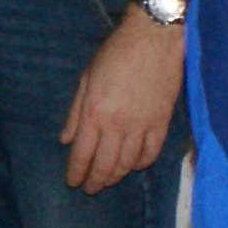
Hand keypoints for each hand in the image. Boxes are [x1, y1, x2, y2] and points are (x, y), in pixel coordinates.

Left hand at [63, 7, 185, 190]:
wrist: (154, 38)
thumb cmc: (115, 53)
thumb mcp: (87, 78)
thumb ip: (75, 113)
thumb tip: (65, 141)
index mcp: (94, 113)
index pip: (82, 154)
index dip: (76, 173)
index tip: (73, 183)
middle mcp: (117, 125)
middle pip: (105, 165)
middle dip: (95, 181)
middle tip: (91, 189)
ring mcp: (141, 126)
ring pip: (128, 164)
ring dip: (116, 176)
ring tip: (109, 180)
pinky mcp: (162, 123)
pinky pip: (151, 153)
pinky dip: (141, 164)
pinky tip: (134, 165)